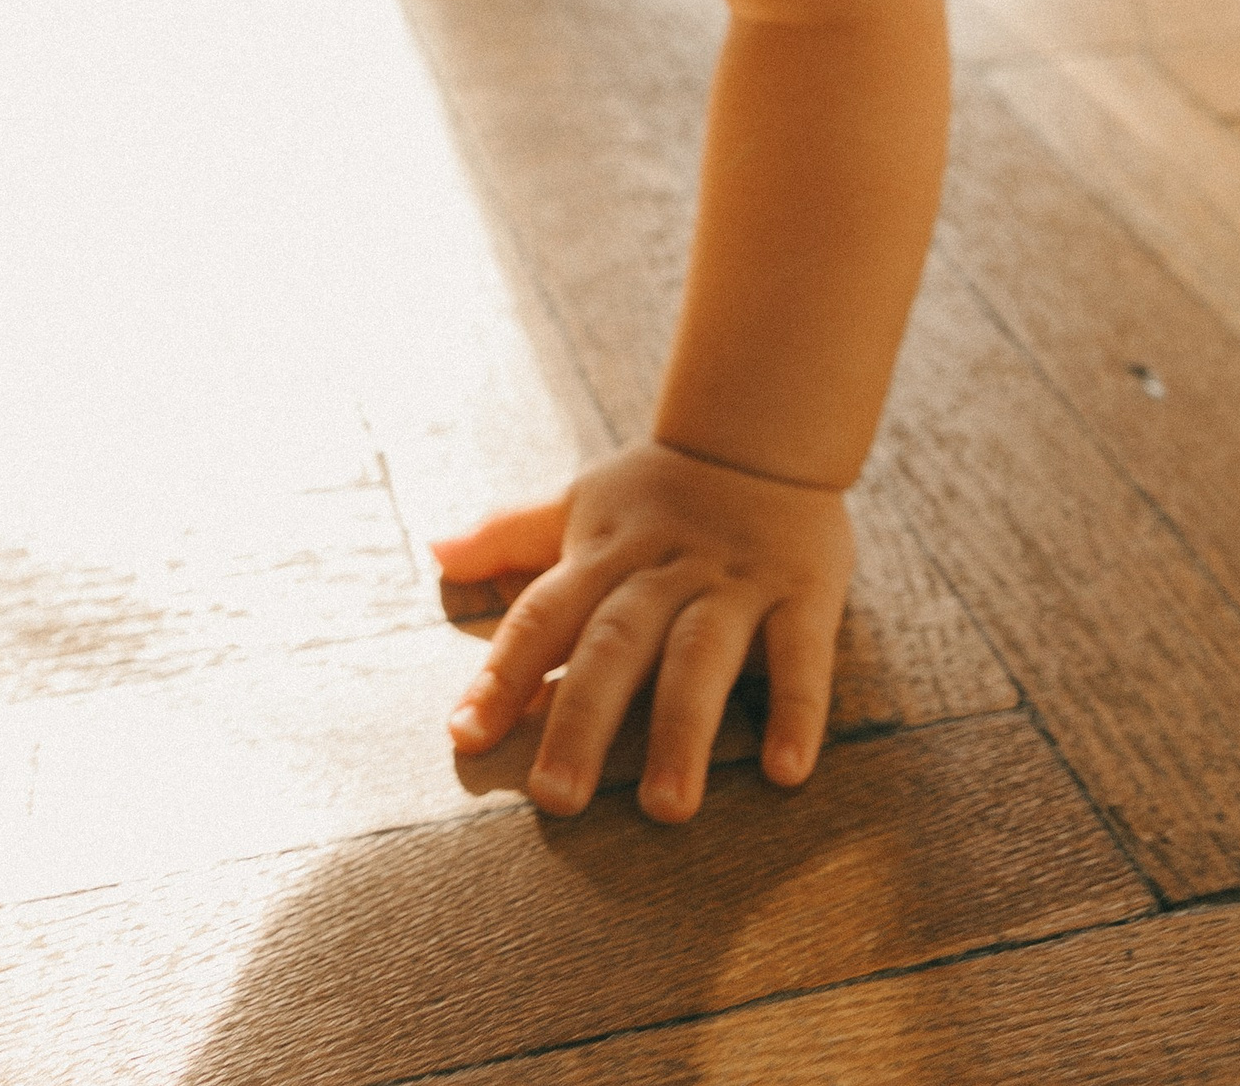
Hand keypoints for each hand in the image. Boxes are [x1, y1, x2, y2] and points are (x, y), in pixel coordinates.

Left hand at [432, 440, 852, 822]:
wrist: (766, 430)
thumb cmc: (661, 490)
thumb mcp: (582, 499)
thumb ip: (509, 532)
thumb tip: (436, 549)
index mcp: (605, 551)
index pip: (544, 612)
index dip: (503, 671)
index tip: (464, 736)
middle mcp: (665, 569)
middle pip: (616, 644)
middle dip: (584, 720)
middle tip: (555, 800)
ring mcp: (735, 582)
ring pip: (703, 656)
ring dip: (683, 731)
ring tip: (667, 809)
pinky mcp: (803, 592)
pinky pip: (802, 655)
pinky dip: (796, 712)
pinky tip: (785, 772)